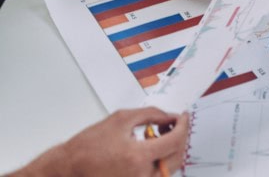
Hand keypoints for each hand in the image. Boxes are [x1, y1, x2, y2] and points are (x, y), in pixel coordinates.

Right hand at [15, 108, 188, 176]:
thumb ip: (150, 114)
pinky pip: (158, 174)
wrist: (68, 167)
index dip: (184, 125)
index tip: (184, 116)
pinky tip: (155, 148)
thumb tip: (170, 116)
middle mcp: (142, 175)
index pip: (175, 140)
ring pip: (170, 167)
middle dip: (180, 136)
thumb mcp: (121, 119)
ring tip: (161, 134)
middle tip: (174, 123)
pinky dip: (162, 160)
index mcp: (138, 157)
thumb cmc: (88, 146)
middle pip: (177, 155)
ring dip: (172, 148)